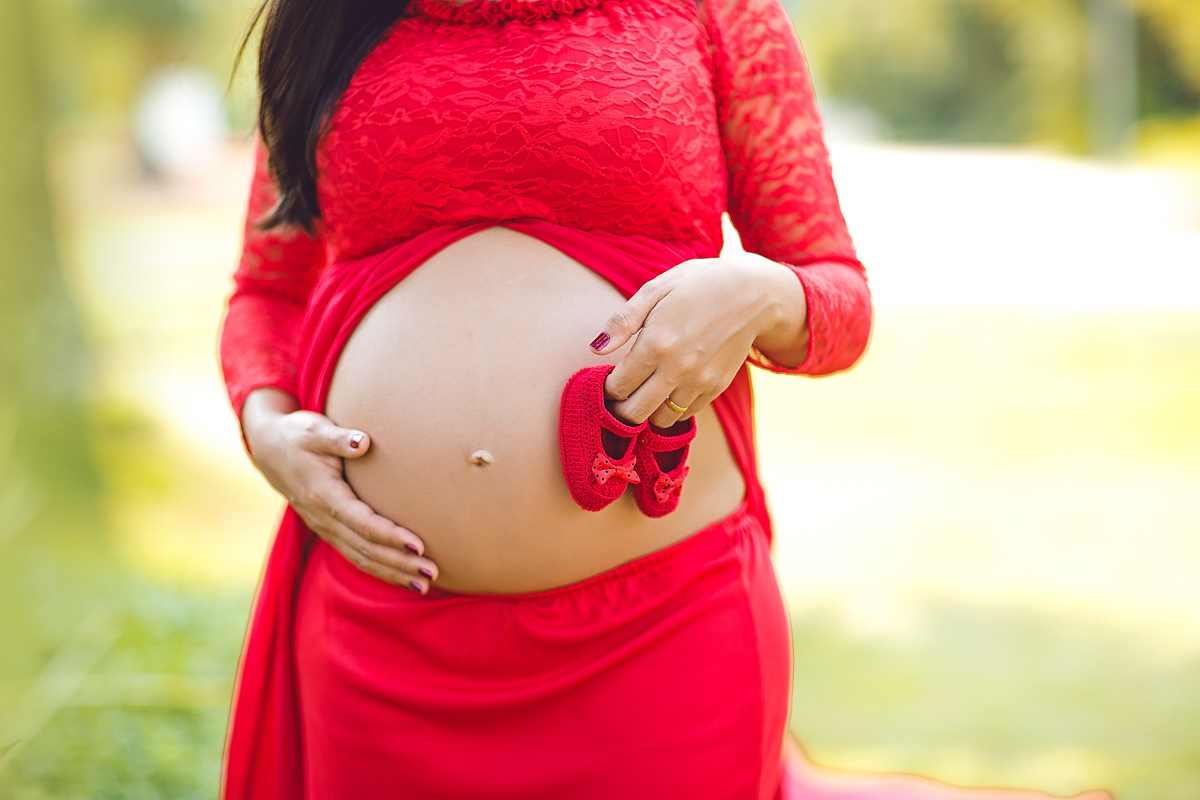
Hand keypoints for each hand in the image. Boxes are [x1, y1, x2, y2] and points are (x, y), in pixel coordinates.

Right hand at [241, 387, 437, 592]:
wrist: (269, 451)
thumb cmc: (297, 437)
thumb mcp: (314, 431)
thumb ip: (339, 438)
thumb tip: (363, 442)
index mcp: (324, 496)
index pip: (362, 523)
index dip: (390, 536)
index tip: (418, 545)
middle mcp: (324, 519)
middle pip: (365, 548)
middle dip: (399, 563)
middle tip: (431, 573)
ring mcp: (325, 529)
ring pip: (361, 558)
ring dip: (393, 573)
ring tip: (424, 586)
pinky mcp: (330, 531)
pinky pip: (356, 557)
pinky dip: (380, 571)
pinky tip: (404, 579)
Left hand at [589, 254, 807, 427]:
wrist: (752, 293)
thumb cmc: (697, 284)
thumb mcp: (656, 289)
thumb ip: (622, 321)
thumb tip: (595, 349)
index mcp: (655, 344)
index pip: (617, 387)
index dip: (606, 388)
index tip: (607, 379)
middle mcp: (676, 369)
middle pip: (634, 413)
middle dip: (619, 409)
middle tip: (618, 397)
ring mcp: (699, 382)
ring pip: (660, 420)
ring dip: (647, 412)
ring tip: (643, 393)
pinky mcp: (716, 388)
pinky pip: (685, 414)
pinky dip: (672, 409)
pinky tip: (668, 389)